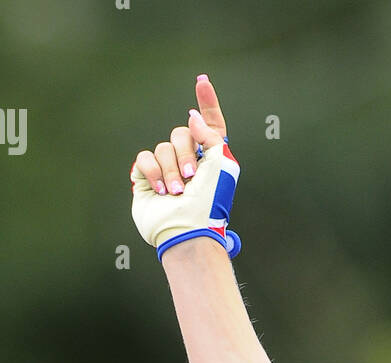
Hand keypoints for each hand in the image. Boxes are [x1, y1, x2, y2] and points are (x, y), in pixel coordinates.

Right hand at [130, 75, 241, 260]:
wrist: (186, 230)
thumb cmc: (209, 203)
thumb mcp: (222, 165)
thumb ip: (212, 135)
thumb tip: (192, 117)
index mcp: (212, 159)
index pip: (211, 126)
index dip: (207, 103)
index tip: (202, 81)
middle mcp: (190, 162)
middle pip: (181, 134)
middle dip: (185, 153)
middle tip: (190, 177)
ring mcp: (168, 169)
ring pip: (162, 147)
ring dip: (171, 170)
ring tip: (176, 193)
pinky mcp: (147, 177)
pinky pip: (145, 157)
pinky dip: (153, 173)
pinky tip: (161, 191)